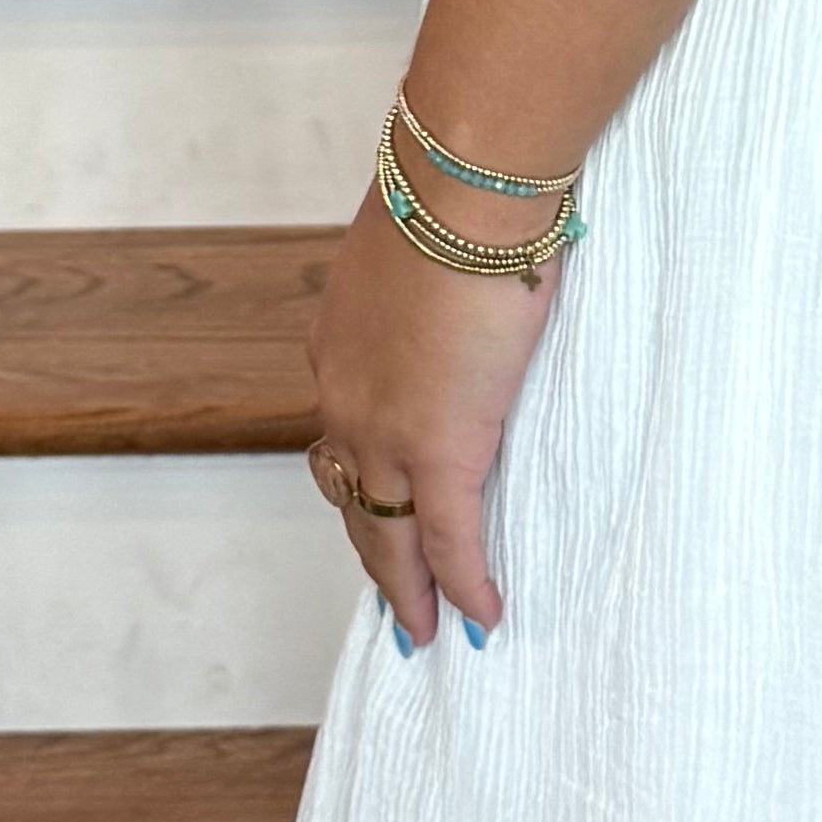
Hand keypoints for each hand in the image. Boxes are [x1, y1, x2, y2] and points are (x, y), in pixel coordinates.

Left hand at [304, 185, 556, 648]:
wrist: (464, 193)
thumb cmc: (458, 196)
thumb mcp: (424, 247)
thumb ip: (431, 279)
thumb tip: (468, 267)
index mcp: (339, 348)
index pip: (343, 433)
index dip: (362, 475)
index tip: (379, 500)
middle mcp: (344, 400)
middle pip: (351, 498)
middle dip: (374, 554)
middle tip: (395, 599)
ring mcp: (385, 432)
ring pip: (386, 533)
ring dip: (406, 586)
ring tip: (424, 627)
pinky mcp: (439, 450)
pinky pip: (448, 539)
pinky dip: (463, 585)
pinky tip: (482, 616)